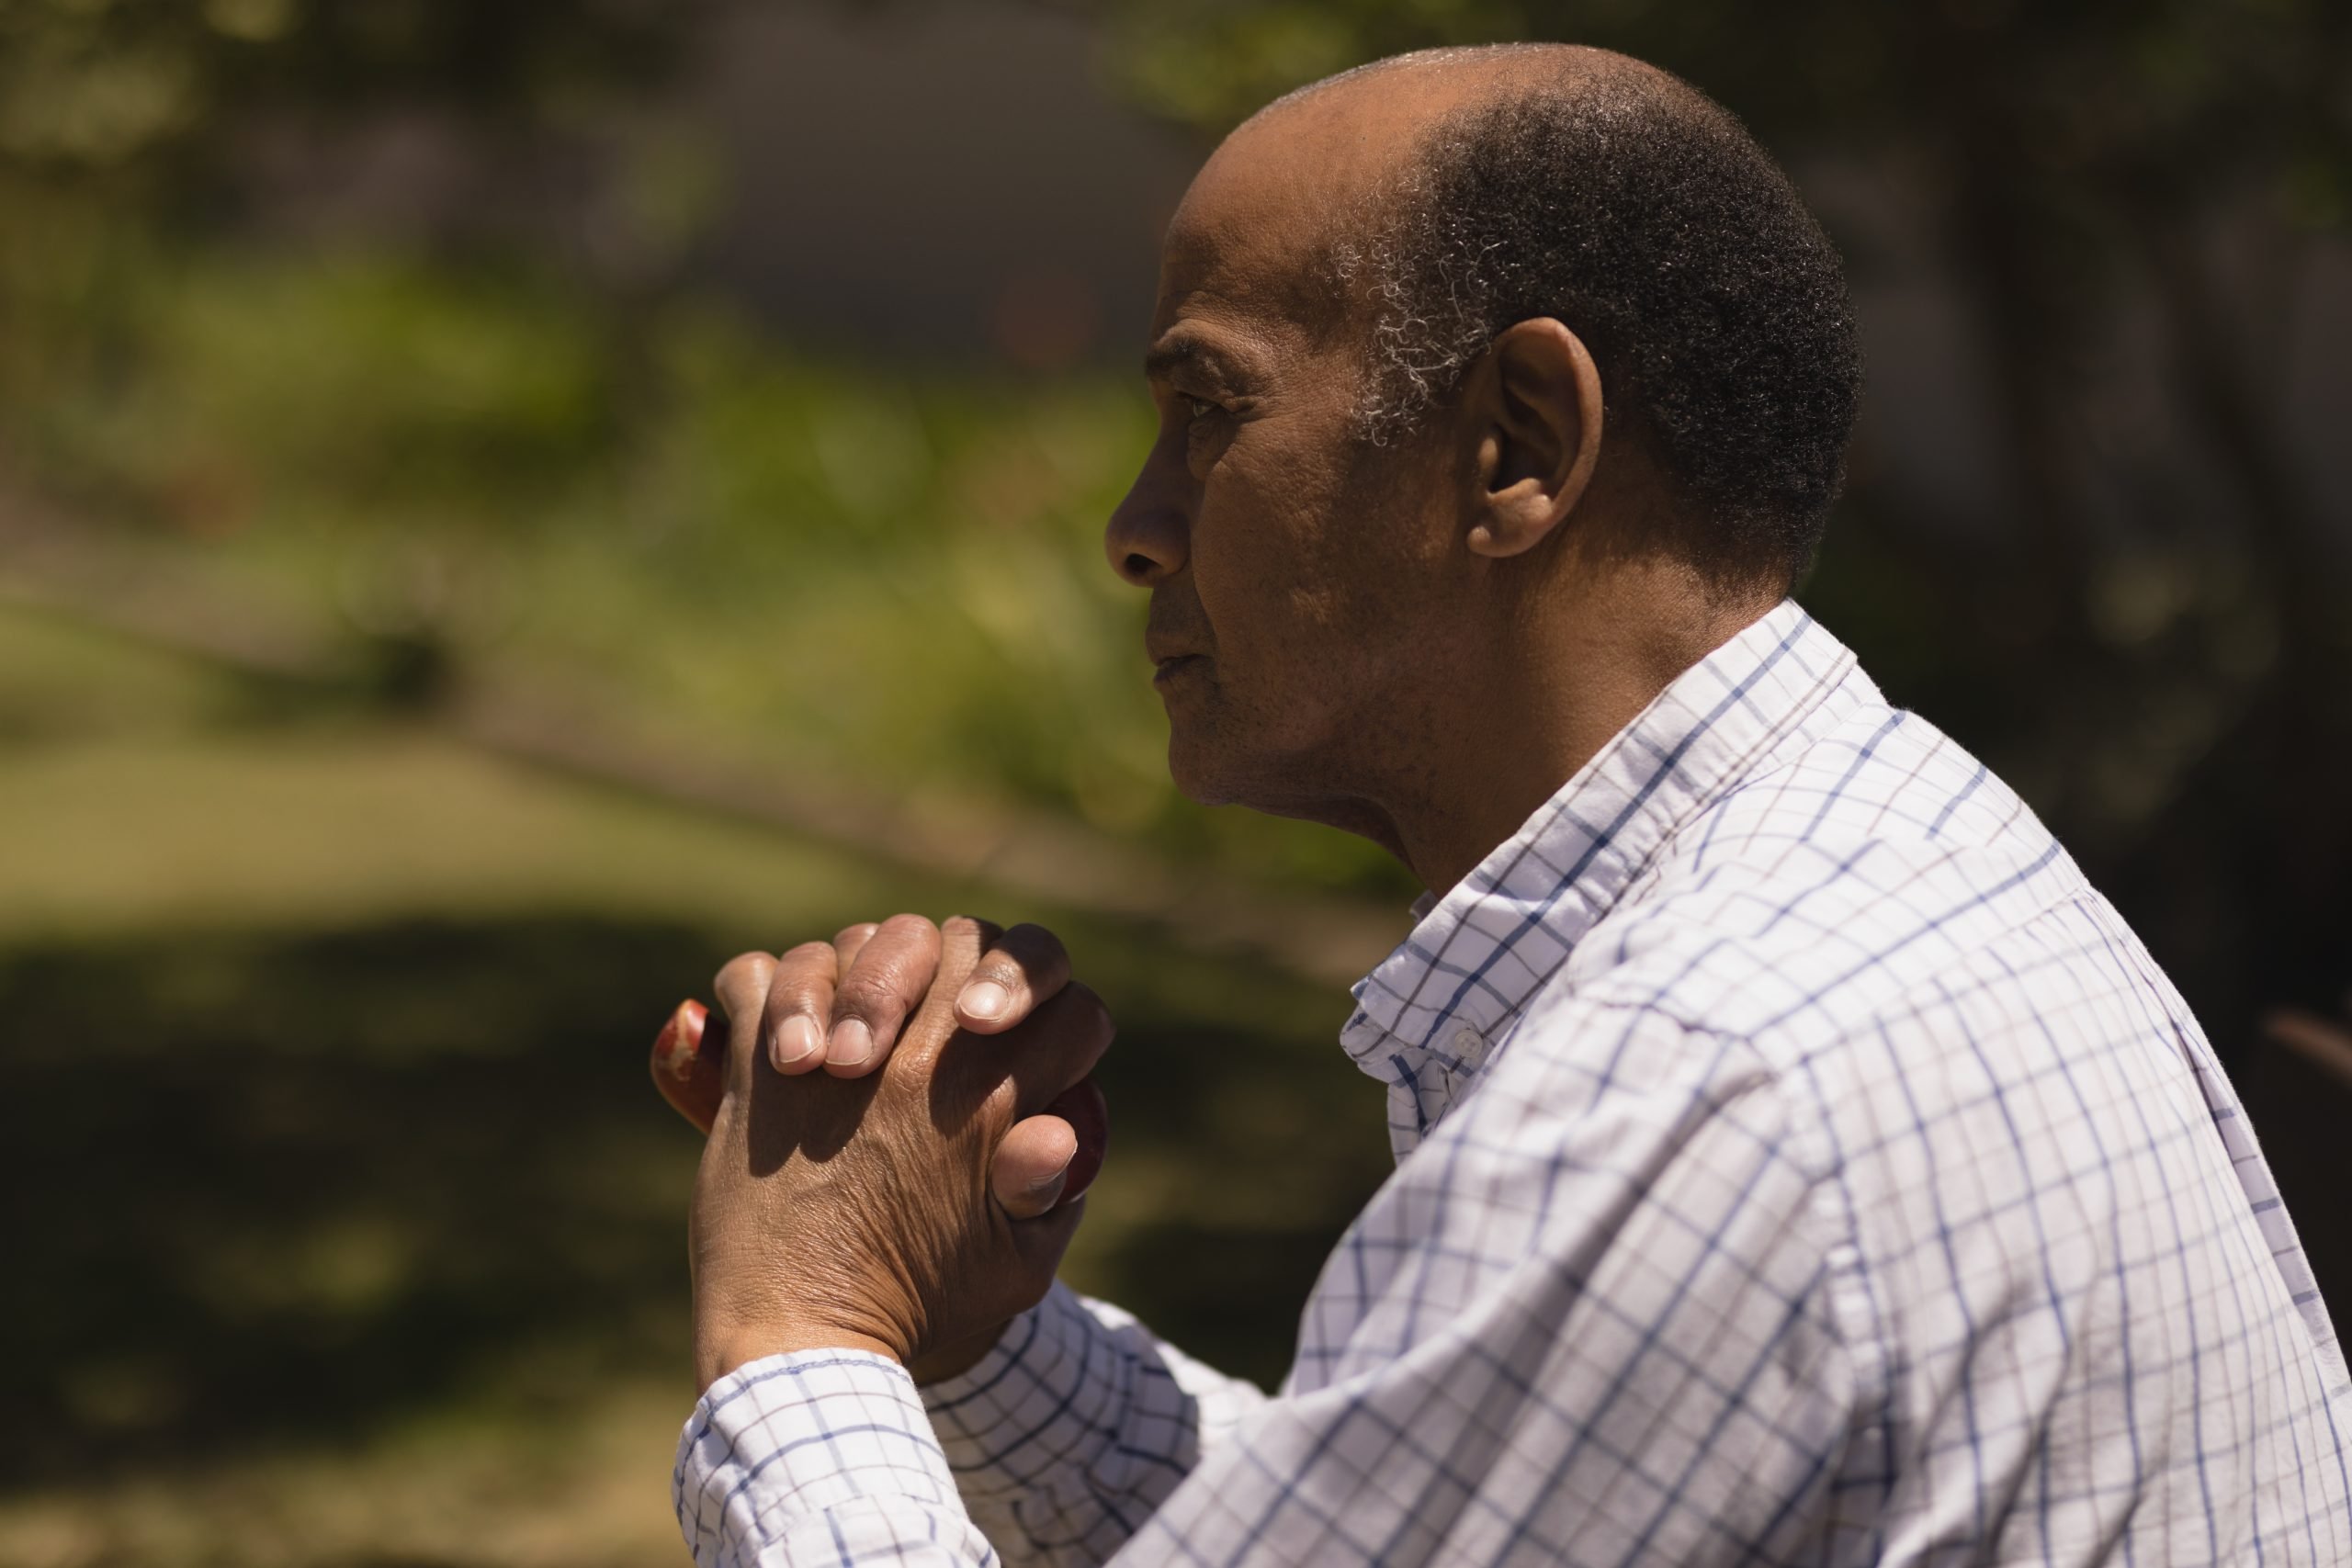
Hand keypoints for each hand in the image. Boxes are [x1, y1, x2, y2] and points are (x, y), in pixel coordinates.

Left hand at [688, 917, 1111, 1388]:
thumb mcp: (1019, 1262)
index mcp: (993, 1100)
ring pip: (862, 938)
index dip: (1061, 1014)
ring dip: (869, 965)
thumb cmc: (924, 1310)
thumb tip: (1056, 1128)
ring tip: (866, 1021)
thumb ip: (1050, 1188)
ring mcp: (835, 1056)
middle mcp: (917, 1061)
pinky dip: (770, 987)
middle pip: (970, 938)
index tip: (1037, 1046)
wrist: (804, 1350)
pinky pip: (759, 976)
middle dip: (981, 960)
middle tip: (964, 1012)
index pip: (1064, 1000)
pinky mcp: (755, 1070)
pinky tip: (789, 1025)